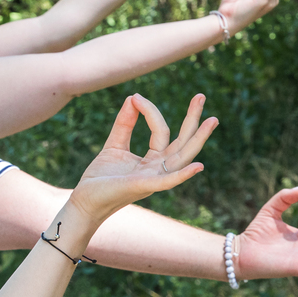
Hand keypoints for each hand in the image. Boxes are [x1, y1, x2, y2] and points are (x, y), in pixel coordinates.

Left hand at [70, 94, 216, 219]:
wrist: (84, 201)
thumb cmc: (100, 178)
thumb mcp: (114, 145)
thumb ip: (125, 124)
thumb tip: (133, 97)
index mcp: (153, 160)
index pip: (161, 131)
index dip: (150, 111)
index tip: (136, 97)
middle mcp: (158, 169)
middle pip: (182, 143)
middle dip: (193, 120)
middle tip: (201, 96)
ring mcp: (153, 179)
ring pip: (181, 158)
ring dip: (198, 140)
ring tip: (212, 120)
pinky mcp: (142, 187)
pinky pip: (166, 181)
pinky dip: (182, 175)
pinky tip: (198, 166)